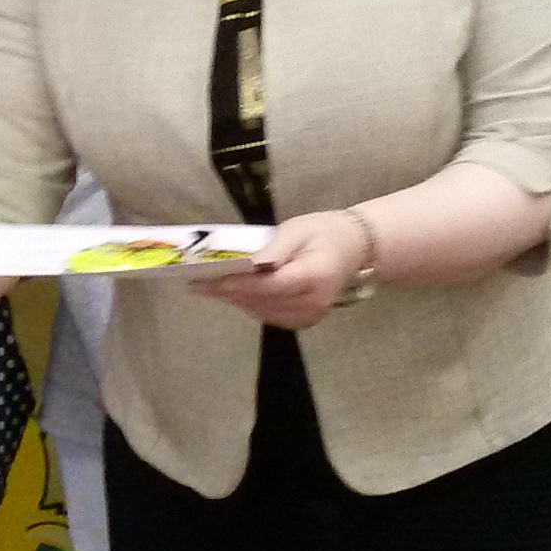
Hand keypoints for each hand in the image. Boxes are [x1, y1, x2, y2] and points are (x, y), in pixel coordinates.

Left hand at [193, 211, 369, 330]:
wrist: (353, 249)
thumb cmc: (325, 233)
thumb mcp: (299, 229)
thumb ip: (275, 249)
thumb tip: (250, 263)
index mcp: (315, 277)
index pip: (271, 285)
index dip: (239, 284)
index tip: (210, 280)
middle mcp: (313, 303)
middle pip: (262, 301)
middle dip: (228, 292)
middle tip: (197, 283)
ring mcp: (309, 316)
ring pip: (261, 311)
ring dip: (234, 299)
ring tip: (206, 287)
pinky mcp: (303, 321)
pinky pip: (268, 314)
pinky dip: (248, 303)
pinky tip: (230, 292)